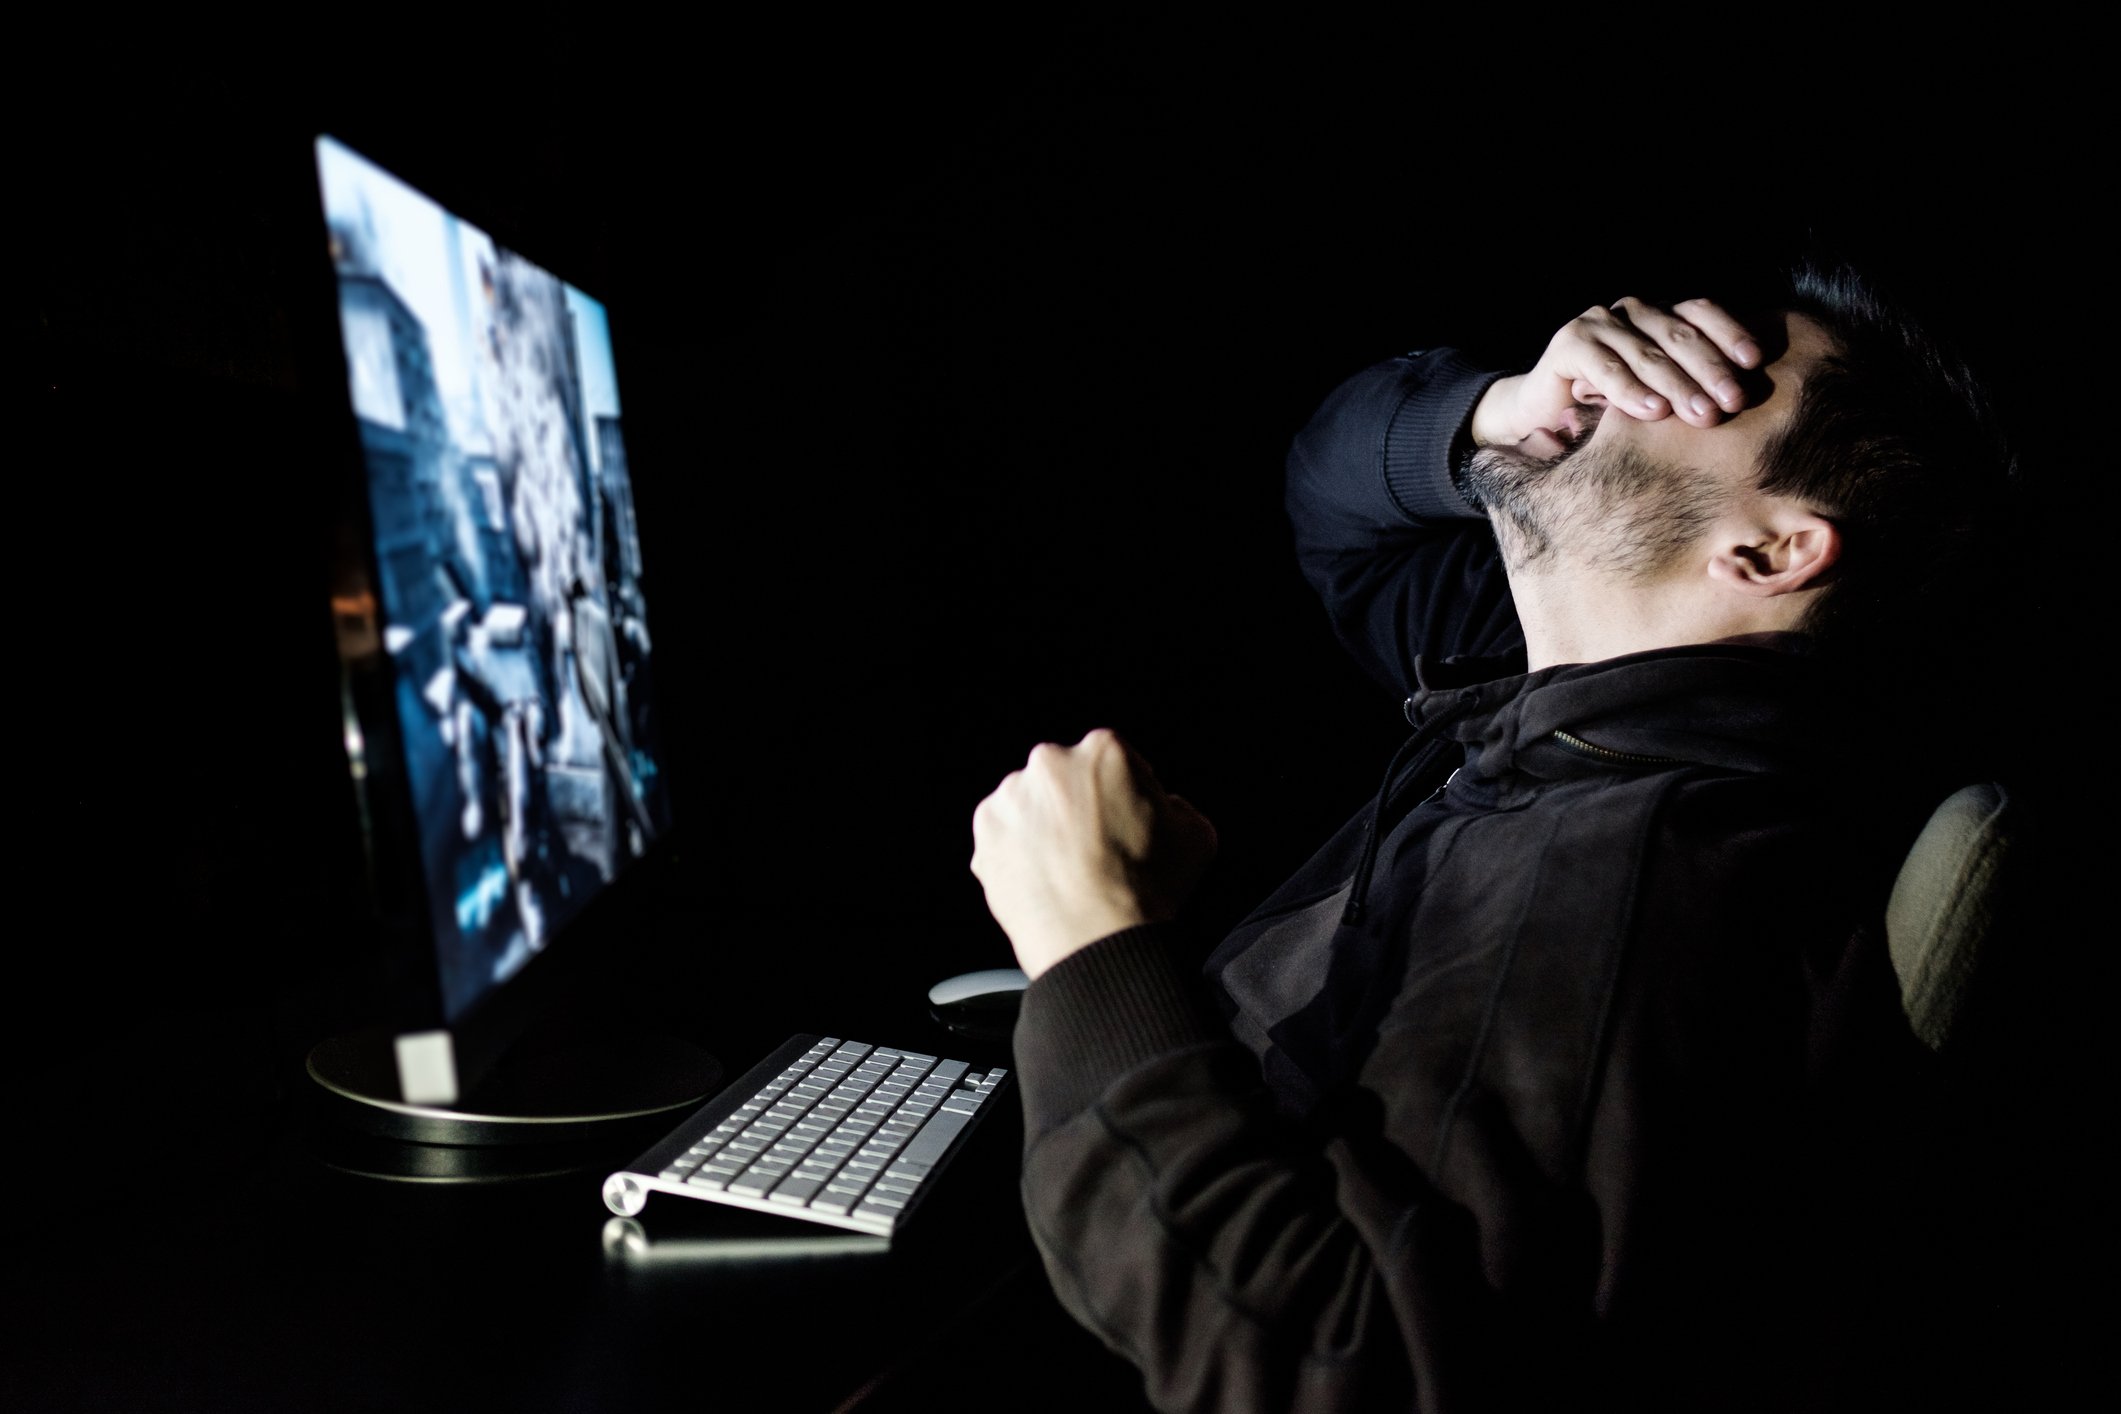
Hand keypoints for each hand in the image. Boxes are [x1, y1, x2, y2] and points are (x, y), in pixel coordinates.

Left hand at [969, 729, 1217, 978]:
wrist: (1097, 941)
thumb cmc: (1149, 889)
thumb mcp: (1196, 836)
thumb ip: (1178, 807)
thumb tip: (1165, 807)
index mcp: (1104, 750)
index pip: (1116, 762)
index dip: (1126, 795)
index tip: (1126, 821)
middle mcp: (1050, 762)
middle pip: (1068, 779)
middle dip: (1079, 806)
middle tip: (1095, 849)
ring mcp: (1011, 797)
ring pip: (1031, 805)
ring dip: (1045, 827)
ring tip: (1068, 871)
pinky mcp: (986, 832)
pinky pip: (1004, 836)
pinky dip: (1018, 853)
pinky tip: (1045, 880)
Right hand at [1469, 297, 1764, 457]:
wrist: (1541, 415)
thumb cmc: (1609, 409)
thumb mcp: (1656, 393)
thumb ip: (1690, 385)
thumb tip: (1745, 397)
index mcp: (1658, 316)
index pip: (1701, 313)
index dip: (1729, 334)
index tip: (1754, 364)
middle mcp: (1631, 312)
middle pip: (1679, 333)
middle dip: (1710, 370)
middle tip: (1732, 402)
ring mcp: (1599, 324)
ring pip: (1647, 352)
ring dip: (1678, 385)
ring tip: (1702, 415)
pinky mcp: (1569, 343)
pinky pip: (1606, 367)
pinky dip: (1630, 390)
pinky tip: (1652, 411)